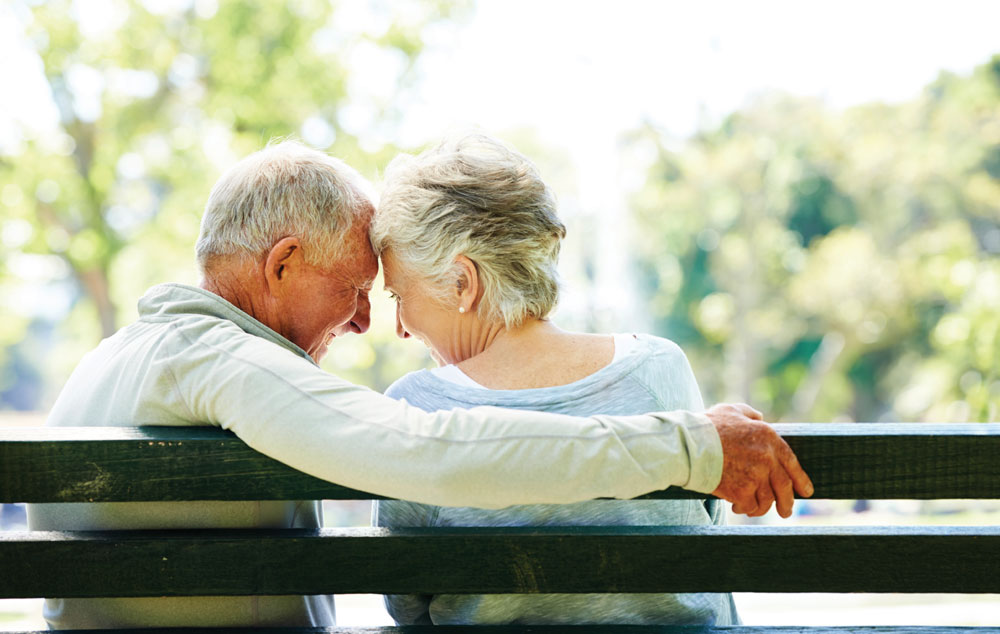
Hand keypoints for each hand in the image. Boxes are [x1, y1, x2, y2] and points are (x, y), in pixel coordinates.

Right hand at [706, 403, 812, 517]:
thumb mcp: (731, 410)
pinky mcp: (742, 491)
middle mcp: (767, 457)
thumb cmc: (706, 427)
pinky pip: (749, 505)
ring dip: (762, 507)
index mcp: (768, 437)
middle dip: (787, 502)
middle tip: (786, 512)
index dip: (801, 479)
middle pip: (784, 487)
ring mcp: (755, 476)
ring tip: (753, 509)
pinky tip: (737, 507)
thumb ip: (749, 414)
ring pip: (767, 500)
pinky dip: (745, 508)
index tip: (805, 491)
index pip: (792, 462)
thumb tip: (759, 417)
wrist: (687, 444)